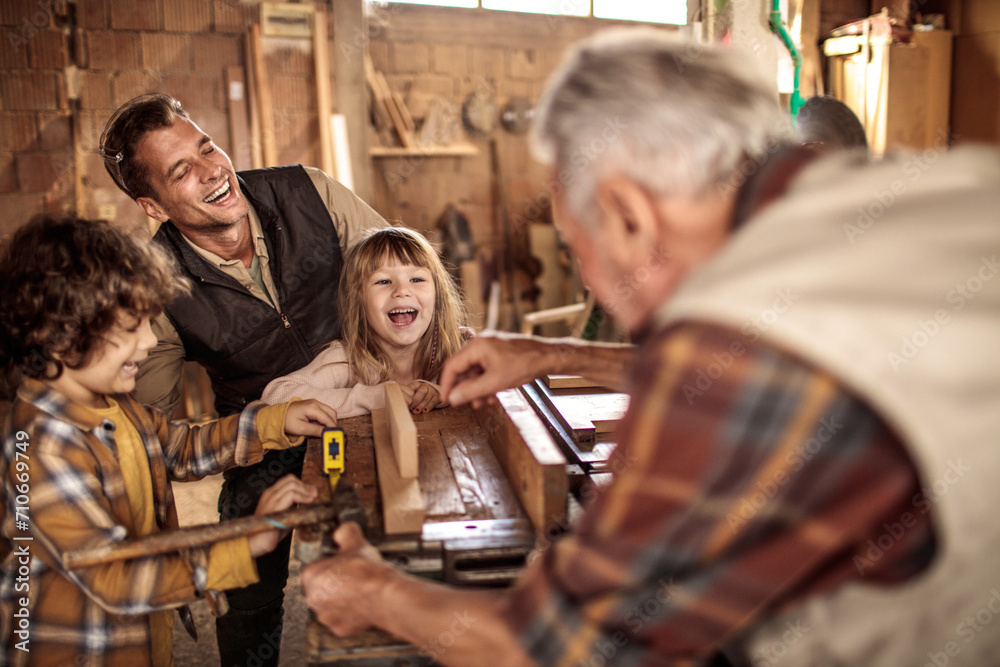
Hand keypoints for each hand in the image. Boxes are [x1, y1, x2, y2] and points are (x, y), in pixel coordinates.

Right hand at [247, 475, 317, 556]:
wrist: (255, 543)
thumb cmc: (270, 532)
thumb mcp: (284, 515)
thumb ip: (293, 507)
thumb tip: (308, 502)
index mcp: (270, 495)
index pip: (288, 480)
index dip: (302, 484)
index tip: (312, 491)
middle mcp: (269, 494)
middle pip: (290, 479)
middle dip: (305, 486)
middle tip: (314, 494)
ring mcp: (270, 499)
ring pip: (292, 484)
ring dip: (305, 491)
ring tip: (312, 498)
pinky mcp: (274, 506)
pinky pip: (291, 495)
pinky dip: (302, 497)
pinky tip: (307, 502)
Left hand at [283, 399, 337, 437]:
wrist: (277, 414)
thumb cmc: (287, 421)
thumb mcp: (301, 428)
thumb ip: (316, 430)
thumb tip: (328, 434)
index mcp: (313, 408)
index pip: (328, 419)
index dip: (333, 428)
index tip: (335, 437)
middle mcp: (316, 402)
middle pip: (332, 413)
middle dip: (333, 424)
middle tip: (331, 435)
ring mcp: (315, 402)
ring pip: (330, 411)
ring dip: (330, 421)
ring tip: (324, 431)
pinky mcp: (314, 404)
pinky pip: (325, 411)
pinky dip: (326, 419)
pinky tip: (320, 425)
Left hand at [302, 522, 392, 635]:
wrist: (385, 595)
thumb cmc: (368, 571)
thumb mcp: (356, 542)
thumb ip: (344, 533)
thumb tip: (341, 531)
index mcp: (311, 576)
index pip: (315, 567)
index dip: (330, 564)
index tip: (342, 564)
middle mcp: (313, 598)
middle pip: (321, 587)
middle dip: (333, 583)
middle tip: (351, 576)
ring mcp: (325, 616)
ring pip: (329, 604)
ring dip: (340, 598)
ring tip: (358, 589)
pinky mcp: (338, 628)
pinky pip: (341, 618)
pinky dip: (349, 612)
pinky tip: (361, 603)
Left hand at [404, 381, 441, 413]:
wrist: (429, 393)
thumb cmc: (416, 395)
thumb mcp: (410, 393)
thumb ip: (406, 396)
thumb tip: (401, 403)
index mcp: (416, 384)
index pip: (413, 387)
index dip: (409, 395)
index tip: (406, 402)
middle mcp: (425, 386)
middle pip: (422, 392)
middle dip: (416, 401)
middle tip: (412, 408)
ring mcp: (432, 391)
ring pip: (427, 398)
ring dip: (421, 406)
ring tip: (416, 411)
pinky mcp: (437, 397)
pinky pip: (433, 402)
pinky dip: (428, 407)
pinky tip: (424, 411)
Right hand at [438, 333, 554, 406]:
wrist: (548, 357)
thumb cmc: (525, 364)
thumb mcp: (495, 382)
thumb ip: (471, 391)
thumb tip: (453, 398)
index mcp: (476, 346)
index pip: (452, 366)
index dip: (446, 385)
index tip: (445, 399)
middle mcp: (481, 344)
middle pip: (463, 368)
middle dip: (464, 388)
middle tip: (463, 403)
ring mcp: (491, 347)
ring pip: (475, 371)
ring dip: (476, 388)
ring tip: (480, 403)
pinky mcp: (499, 353)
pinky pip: (486, 369)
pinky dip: (486, 382)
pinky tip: (491, 395)